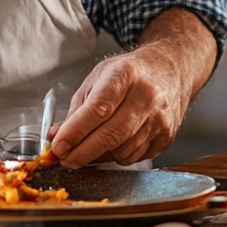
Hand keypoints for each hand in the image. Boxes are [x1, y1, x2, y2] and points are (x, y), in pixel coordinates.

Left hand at [48, 9, 217, 167]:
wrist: (170, 69)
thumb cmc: (131, 73)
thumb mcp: (99, 77)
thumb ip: (77, 108)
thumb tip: (56, 137)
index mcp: (125, 75)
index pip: (97, 109)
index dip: (75, 132)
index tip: (58, 146)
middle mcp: (147, 96)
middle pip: (110, 135)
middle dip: (82, 152)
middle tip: (65, 158)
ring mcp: (160, 118)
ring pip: (122, 151)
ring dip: (99, 154)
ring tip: (91, 143)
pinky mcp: (166, 137)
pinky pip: (135, 157)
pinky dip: (118, 155)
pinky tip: (115, 142)